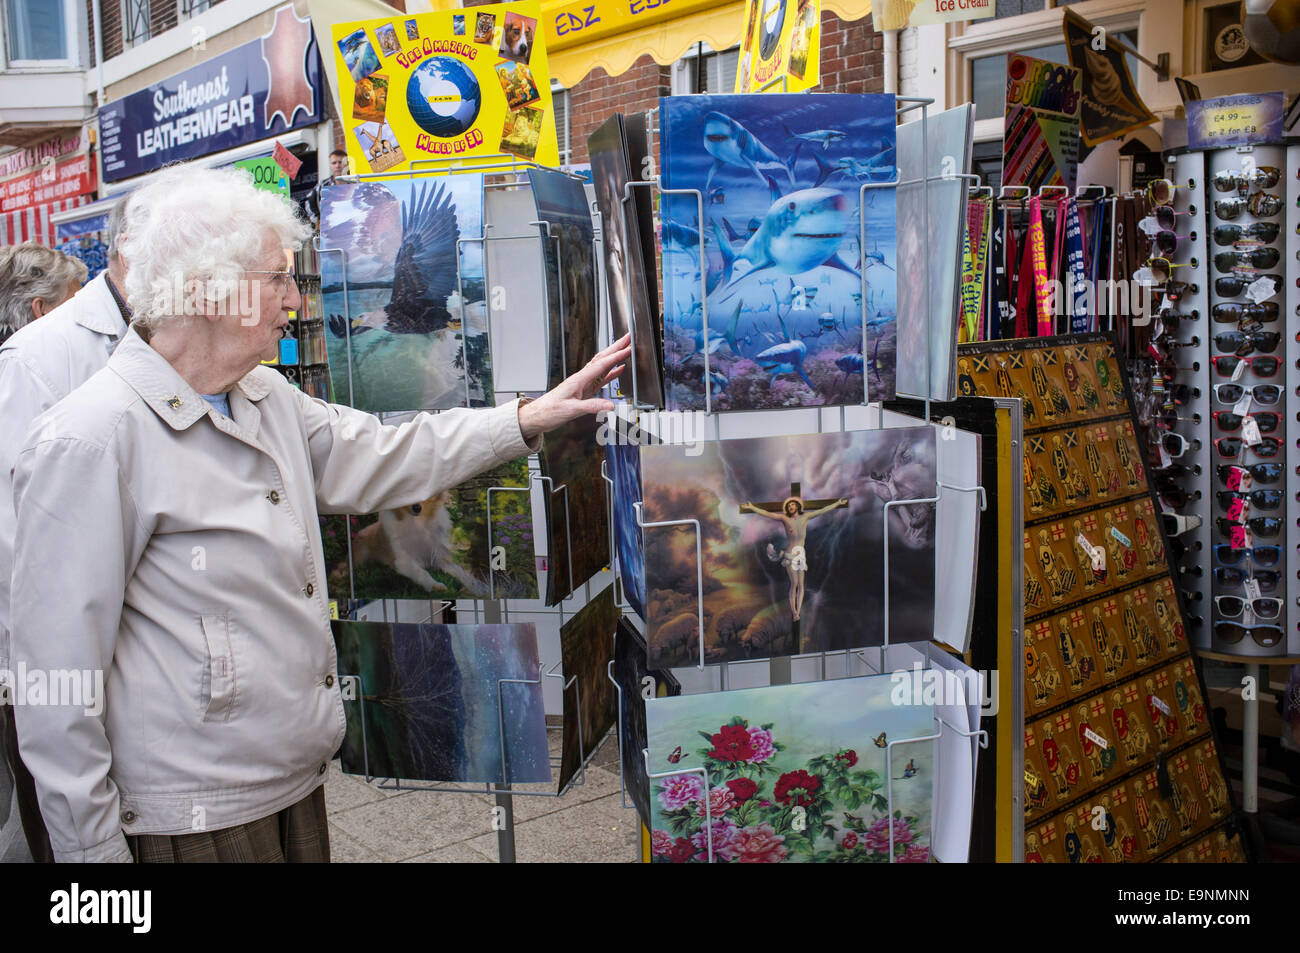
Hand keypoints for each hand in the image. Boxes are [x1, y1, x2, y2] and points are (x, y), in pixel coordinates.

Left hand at [517, 334, 631, 440]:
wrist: (538, 416)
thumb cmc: (549, 411)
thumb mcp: (571, 410)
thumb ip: (591, 407)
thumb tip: (610, 405)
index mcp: (579, 379)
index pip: (601, 364)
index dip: (616, 356)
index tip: (628, 348)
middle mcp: (582, 378)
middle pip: (602, 358)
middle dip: (616, 347)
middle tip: (629, 337)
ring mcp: (584, 383)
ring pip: (603, 365)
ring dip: (615, 356)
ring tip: (627, 348)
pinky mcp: (585, 390)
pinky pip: (601, 378)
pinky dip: (612, 372)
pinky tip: (619, 369)